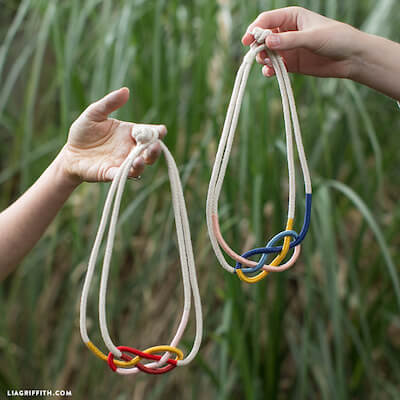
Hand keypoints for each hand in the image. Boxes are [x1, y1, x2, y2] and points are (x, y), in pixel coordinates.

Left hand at [60, 87, 165, 183]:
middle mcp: (130, 149)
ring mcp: (122, 162)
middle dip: (155, 150)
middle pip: (149, 151)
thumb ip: (109, 103)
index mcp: (130, 133)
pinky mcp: (111, 173)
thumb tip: (126, 91)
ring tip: (142, 158)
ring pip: (140, 165)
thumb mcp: (94, 113)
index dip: (158, 132)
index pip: (149, 133)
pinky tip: (130, 167)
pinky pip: (123, 175)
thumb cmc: (84, 133)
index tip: (161, 130)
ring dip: (144, 162)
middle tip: (155, 145)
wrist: (70, 153)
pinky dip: (128, 172)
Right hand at [242, 7, 361, 78]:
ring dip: (263, 59)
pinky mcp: (291, 64)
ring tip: (268, 64)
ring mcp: (288, 48)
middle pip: (263, 37)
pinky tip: (270, 73)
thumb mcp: (312, 37)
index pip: (267, 20)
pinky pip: (275, 66)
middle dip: (257, 46)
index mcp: (292, 17)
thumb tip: (267, 42)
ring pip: (267, 53)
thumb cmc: (336, 39)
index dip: (255, 29)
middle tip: (258, 55)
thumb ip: (290, 40)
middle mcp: (287, 32)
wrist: (351, 58)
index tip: (248, 40)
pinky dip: (270, 70)